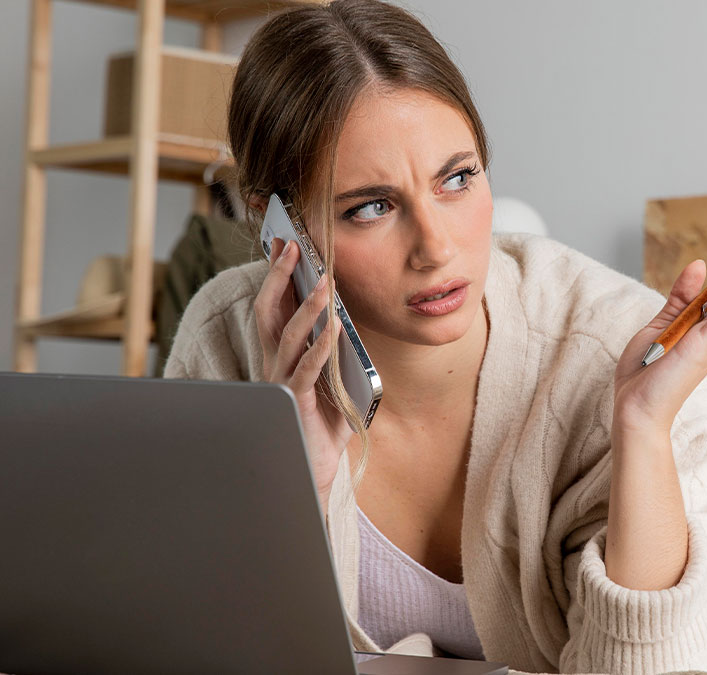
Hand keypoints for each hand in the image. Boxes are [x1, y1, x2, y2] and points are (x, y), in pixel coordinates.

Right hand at [254, 238, 353, 512]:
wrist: (313, 471)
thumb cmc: (323, 426)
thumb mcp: (332, 381)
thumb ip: (336, 353)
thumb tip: (348, 321)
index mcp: (281, 355)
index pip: (274, 306)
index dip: (278, 275)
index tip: (285, 243)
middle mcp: (275, 365)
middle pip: (270, 312)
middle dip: (280, 277)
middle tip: (292, 246)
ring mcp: (282, 383)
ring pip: (288, 336)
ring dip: (307, 307)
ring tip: (325, 283)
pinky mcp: (296, 402)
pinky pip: (307, 370)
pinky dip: (320, 347)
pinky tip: (334, 329)